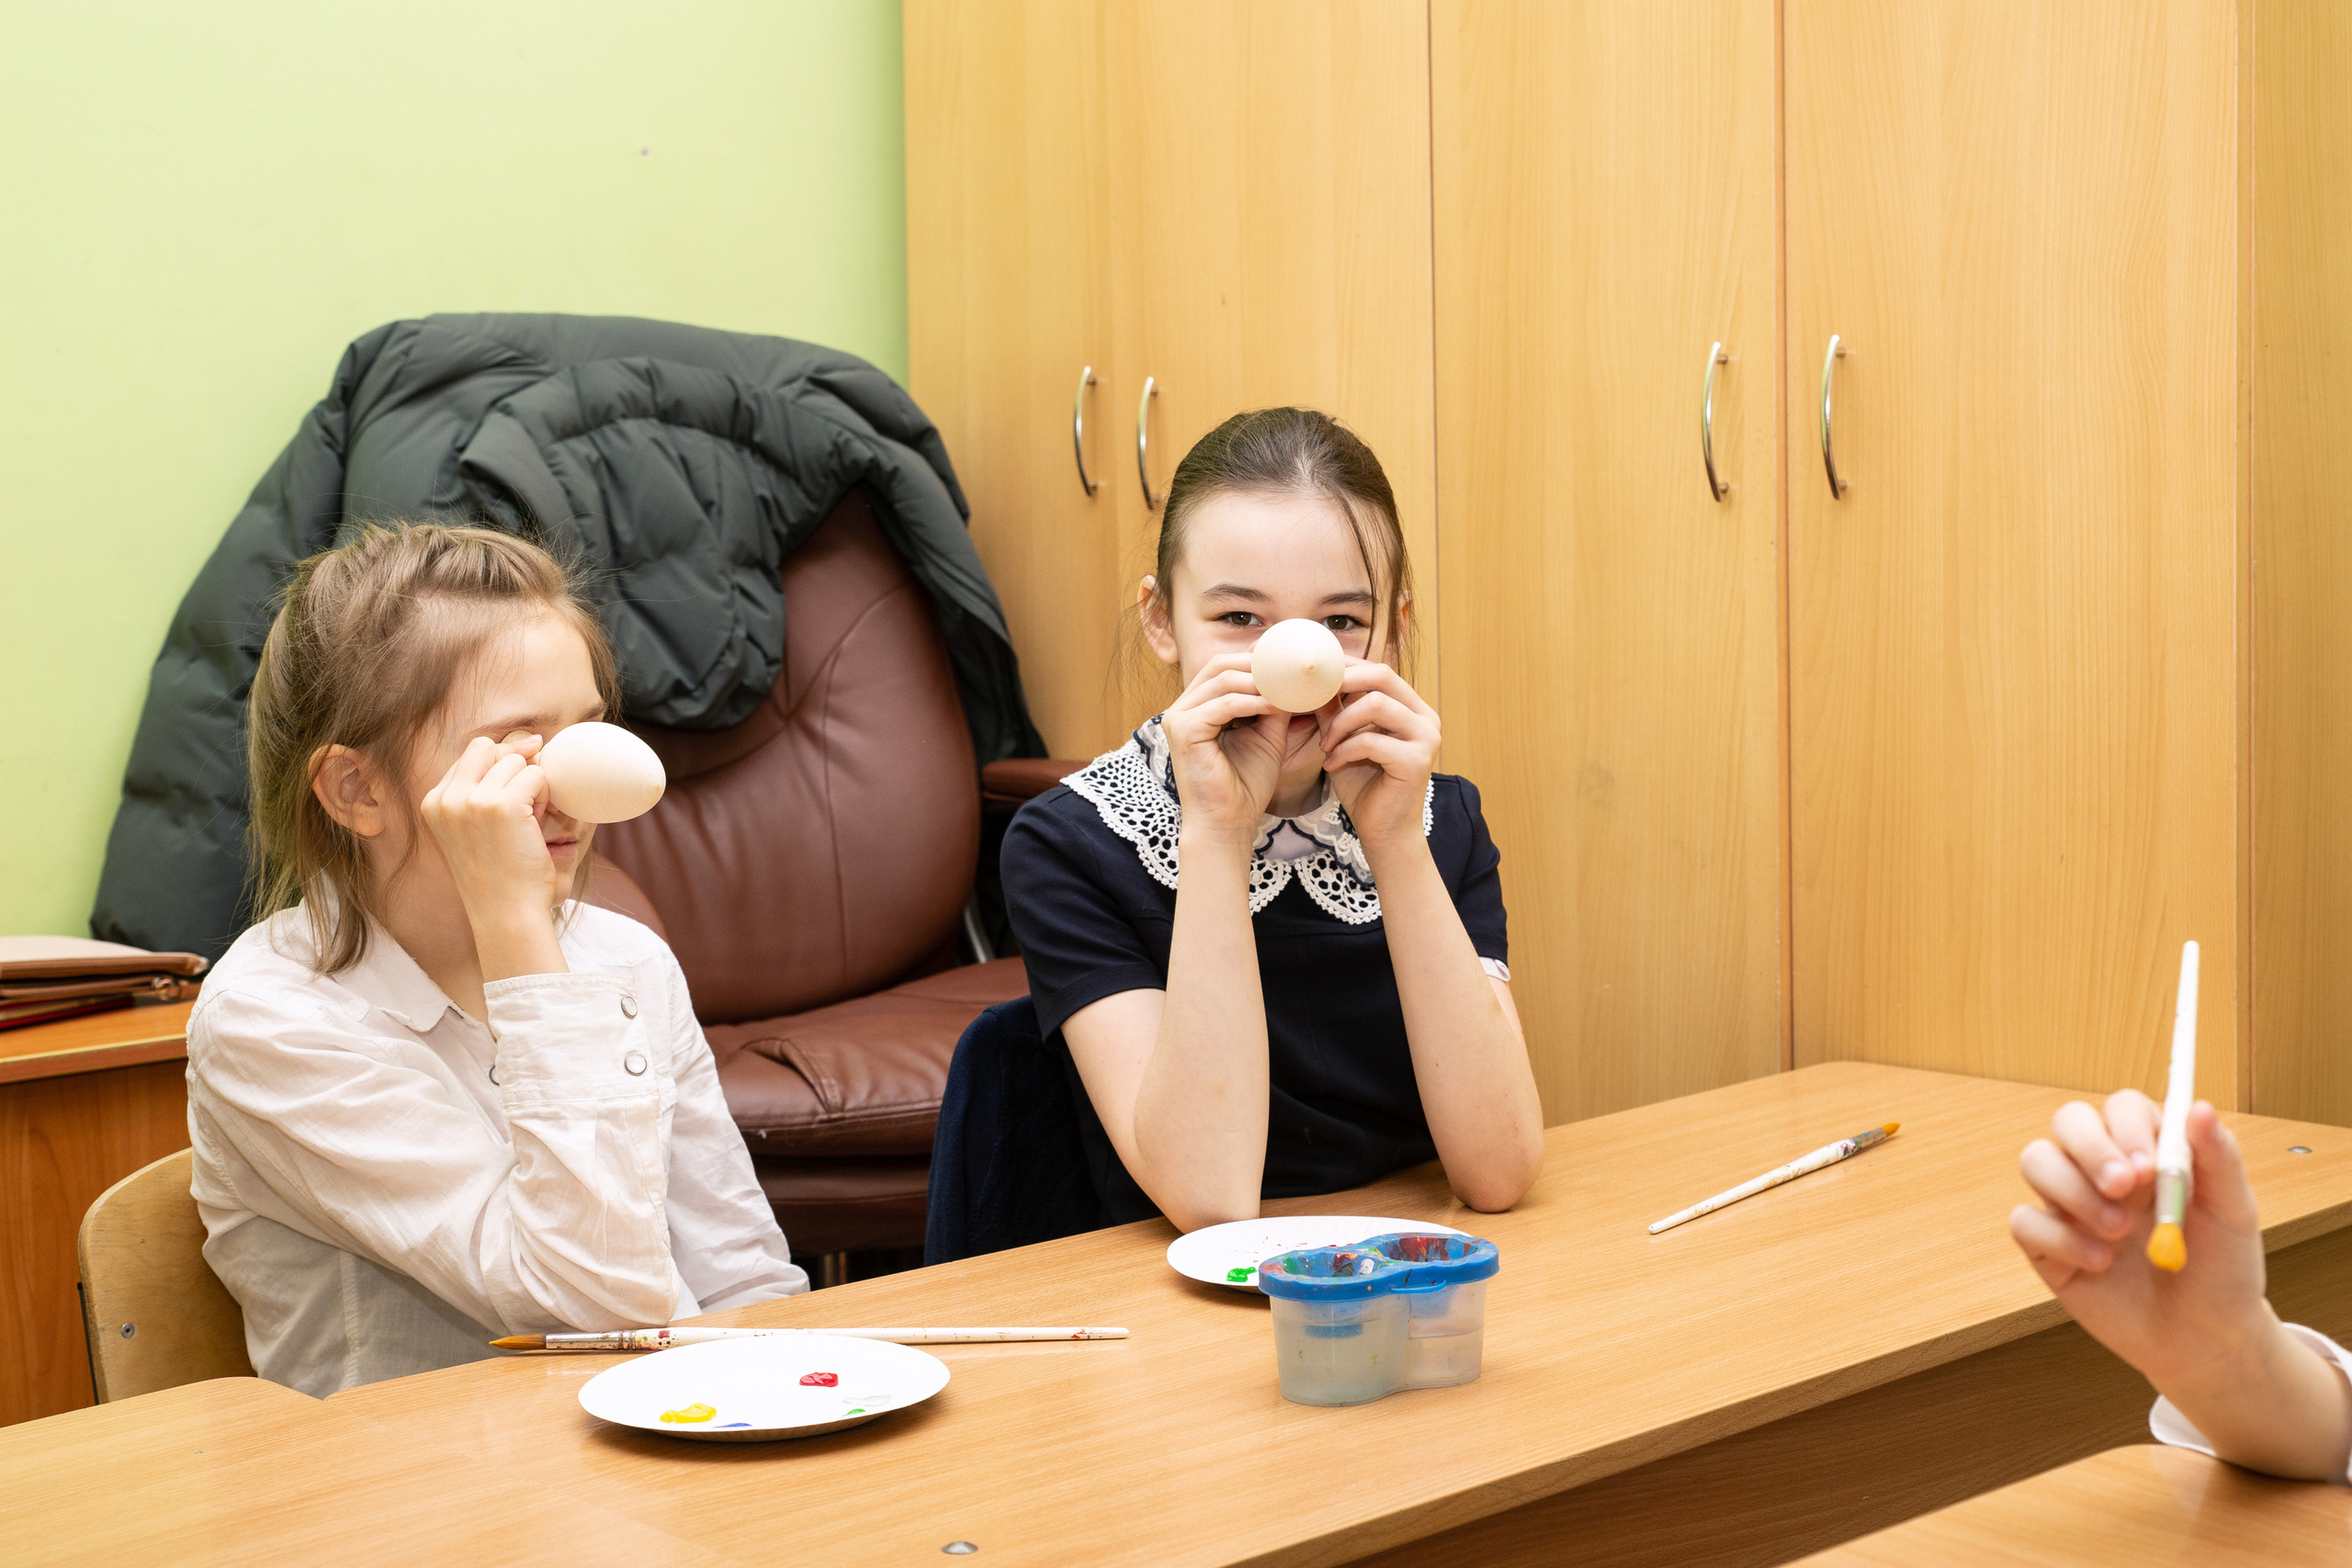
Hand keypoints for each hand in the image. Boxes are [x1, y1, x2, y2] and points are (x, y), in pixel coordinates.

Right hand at [420, 734, 558, 939]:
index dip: (500, 768)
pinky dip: (545, 794)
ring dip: (531, 786)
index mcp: (433, 802)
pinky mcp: (501, 806)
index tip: (512, 799)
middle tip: (523, 805)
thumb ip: (485, 787)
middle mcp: (447, 798)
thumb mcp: (475, 828)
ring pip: (516, 761)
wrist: (505, 913)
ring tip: (527, 822)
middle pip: (489, 747)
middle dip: (513, 767)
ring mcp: (472, 800)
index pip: (472, 754)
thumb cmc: (499, 873)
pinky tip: (535, 823)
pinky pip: (537, 774)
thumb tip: (529, 742)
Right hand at [1161, 652, 1287, 849]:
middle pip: (1220, 664)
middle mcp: (1183, 707)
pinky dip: (1253, 703)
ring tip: (1290, 686)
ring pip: (1222, 679)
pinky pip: (1223, 705)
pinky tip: (1276, 706)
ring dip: (1260, 681)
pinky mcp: (1182, 731)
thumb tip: (1296, 674)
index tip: (1290, 659)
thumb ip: (1274, 703)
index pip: (1225, 666)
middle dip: (1258, 663)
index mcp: (1198, 706)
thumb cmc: (1245, 785)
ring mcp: (1178, 717)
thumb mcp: (1267, 734)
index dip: (1257, 658)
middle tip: (1291, 668)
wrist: (1229, 824)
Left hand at [1316, 661, 1439, 857]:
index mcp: (1412, 708)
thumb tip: (1311, 679)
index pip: (1379, 671)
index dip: (1346, 667)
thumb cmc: (1364, 785)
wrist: (1382, 831)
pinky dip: (1344, 750)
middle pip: (1383, 676)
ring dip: (1340, 723)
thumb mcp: (1343, 739)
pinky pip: (1371, 740)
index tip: (1314, 674)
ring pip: (1375, 704)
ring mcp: (1426, 737)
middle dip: (1342, 682)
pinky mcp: (1417, 761)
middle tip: (1312, 696)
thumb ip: (1334, 710)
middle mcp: (1425, 717)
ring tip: (1325, 745)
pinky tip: (1331, 765)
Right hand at [2008, 1091, 2269, 1388]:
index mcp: (2148, 1152)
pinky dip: (2060, 1240)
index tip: (2149, 1166)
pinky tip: (2099, 1263)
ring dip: (2074, 1192)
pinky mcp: (2047, 1246)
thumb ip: (2217, 1158)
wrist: (2205, 1339)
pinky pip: (2025, 1221)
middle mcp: (2102, 1170)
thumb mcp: (2233, 1213)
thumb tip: (2200, 1107)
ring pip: (2035, 1160)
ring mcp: (2070, 1205)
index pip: (2121, 1108)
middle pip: (2068, 1122)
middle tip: (2121, 1187)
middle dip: (2090, 1148)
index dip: (2127, 1127)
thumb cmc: (2222, 1271)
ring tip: (2117, 1231)